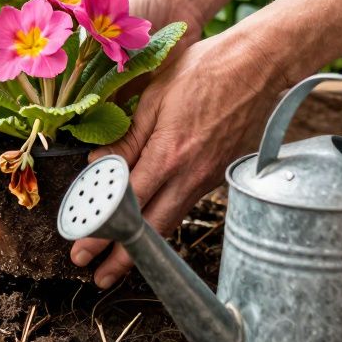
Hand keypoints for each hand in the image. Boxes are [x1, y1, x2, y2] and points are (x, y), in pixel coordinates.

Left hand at [69, 26, 291, 287]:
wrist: (261, 65)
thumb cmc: (204, 71)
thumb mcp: (154, 97)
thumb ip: (126, 137)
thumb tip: (96, 165)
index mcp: (169, 154)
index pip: (126, 205)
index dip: (100, 232)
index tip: (80, 250)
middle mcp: (191, 174)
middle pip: (151, 229)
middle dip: (122, 258)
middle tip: (96, 277)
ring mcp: (209, 178)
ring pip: (170, 220)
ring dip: (143, 245)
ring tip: (118, 262)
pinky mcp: (220, 174)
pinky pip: (185, 204)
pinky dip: (163, 221)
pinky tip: (148, 227)